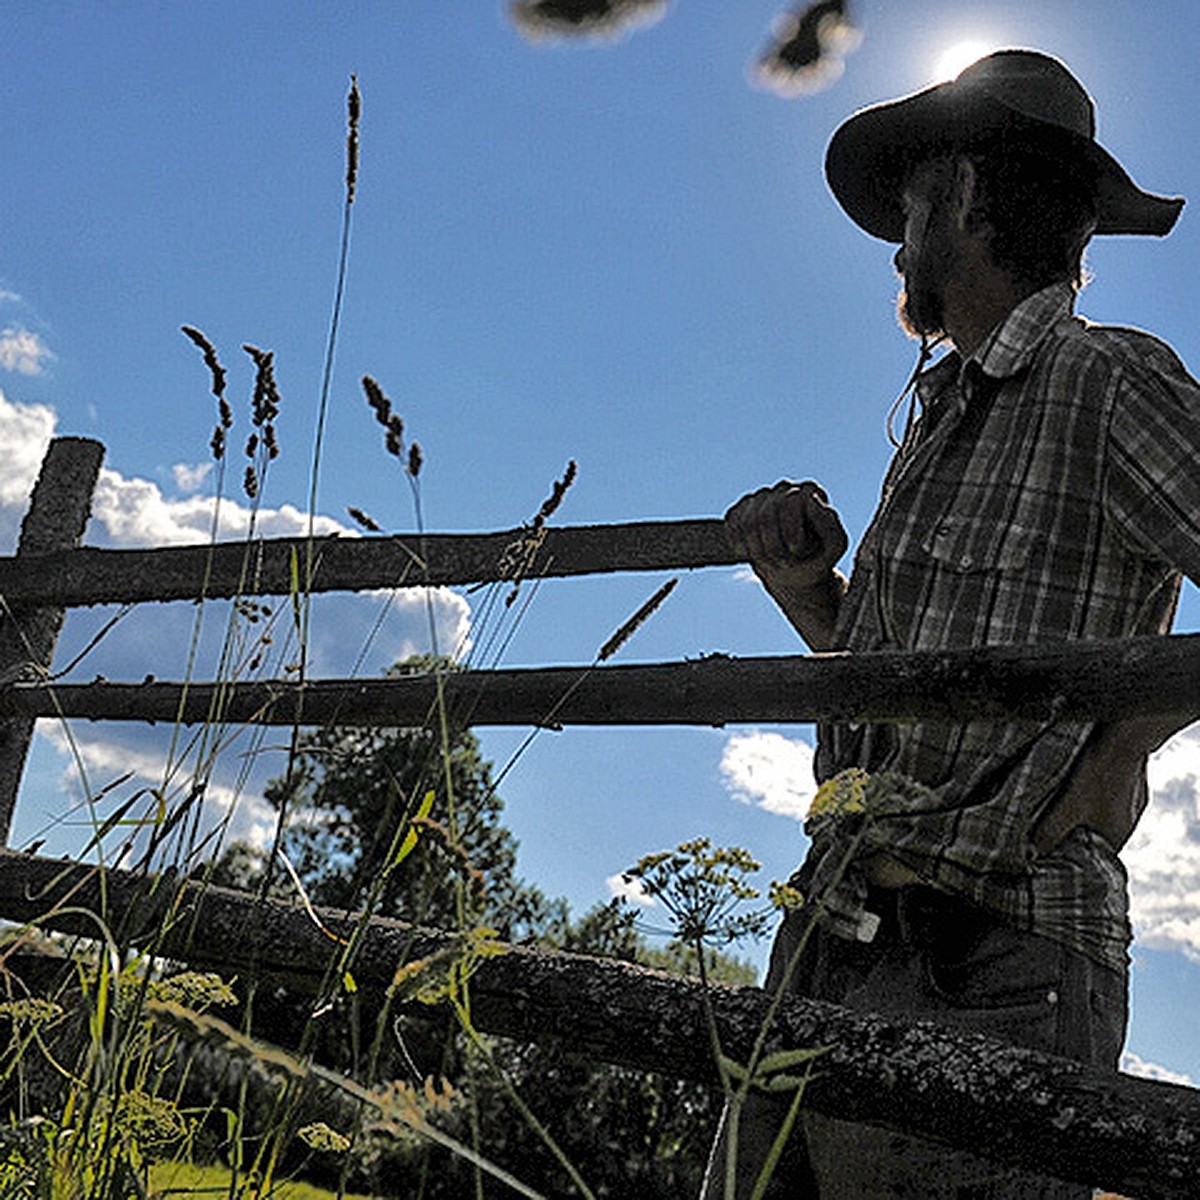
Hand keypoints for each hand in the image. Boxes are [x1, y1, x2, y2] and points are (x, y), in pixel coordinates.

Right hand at [724, 480, 848, 649]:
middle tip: (783, 564)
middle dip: (773, 546)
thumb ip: (829, 522)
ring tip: (771, 563)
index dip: (790, 531)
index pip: (790, 502)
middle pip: (766, 516)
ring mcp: (761, 497)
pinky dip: (741, 546)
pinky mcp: (742, 509)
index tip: (796, 551)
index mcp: (809, 490)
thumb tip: (810, 497)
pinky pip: (733, 526)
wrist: (795, 569)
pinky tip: (754, 556)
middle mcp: (784, 488)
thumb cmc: (818, 556)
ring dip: (758, 551)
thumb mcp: (834, 545)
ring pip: (747, 523)